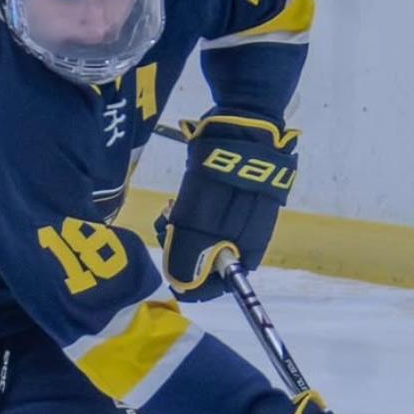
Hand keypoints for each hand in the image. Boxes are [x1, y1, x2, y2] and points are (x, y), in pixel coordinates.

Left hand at [159, 114, 298, 301]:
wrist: (238, 130)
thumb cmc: (221, 182)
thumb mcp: (198, 225)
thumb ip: (189, 257)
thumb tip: (182, 284)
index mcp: (249, 248)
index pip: (223, 283)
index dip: (195, 283)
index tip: (171, 274)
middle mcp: (246, 235)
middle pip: (208, 261)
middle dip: (181, 252)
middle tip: (164, 231)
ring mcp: (238, 212)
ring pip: (202, 237)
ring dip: (179, 231)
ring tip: (168, 213)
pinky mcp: (227, 194)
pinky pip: (203, 216)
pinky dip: (186, 213)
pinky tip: (175, 202)